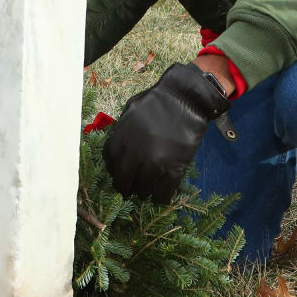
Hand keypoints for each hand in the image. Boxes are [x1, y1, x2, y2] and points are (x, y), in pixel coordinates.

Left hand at [103, 62, 232, 202]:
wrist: (186, 98)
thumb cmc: (158, 100)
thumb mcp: (131, 109)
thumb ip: (121, 128)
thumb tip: (117, 146)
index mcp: (122, 137)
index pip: (110, 162)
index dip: (113, 169)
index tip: (118, 172)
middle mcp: (135, 153)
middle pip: (124, 180)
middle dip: (125, 187)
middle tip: (129, 190)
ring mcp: (155, 162)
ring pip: (143, 189)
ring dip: (143, 192)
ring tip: (146, 191)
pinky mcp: (175, 168)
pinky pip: (164, 192)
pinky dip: (161, 198)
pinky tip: (160, 197)